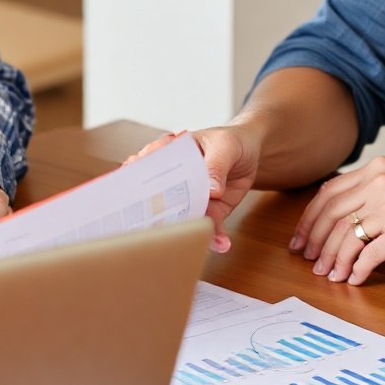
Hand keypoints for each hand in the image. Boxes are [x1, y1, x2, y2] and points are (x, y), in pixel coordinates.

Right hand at [130, 126, 251, 252]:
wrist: (250, 152)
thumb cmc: (228, 141)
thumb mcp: (224, 146)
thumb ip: (216, 165)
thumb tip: (211, 189)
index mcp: (169, 154)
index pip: (146, 167)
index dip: (137, 181)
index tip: (134, 196)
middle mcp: (174, 179)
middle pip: (160, 198)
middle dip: (161, 216)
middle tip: (163, 231)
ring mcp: (191, 197)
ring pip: (185, 217)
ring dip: (191, 231)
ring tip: (201, 241)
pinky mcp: (208, 211)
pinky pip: (209, 225)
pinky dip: (215, 237)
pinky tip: (221, 244)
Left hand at [291, 157, 384, 285]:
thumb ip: (373, 188)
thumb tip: (340, 213)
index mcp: (376, 169)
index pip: (328, 193)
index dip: (309, 218)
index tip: (301, 236)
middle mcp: (379, 185)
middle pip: (331, 216)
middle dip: (314, 241)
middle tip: (308, 259)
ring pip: (345, 237)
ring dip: (333, 260)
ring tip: (330, 274)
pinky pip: (368, 255)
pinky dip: (357, 270)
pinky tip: (355, 279)